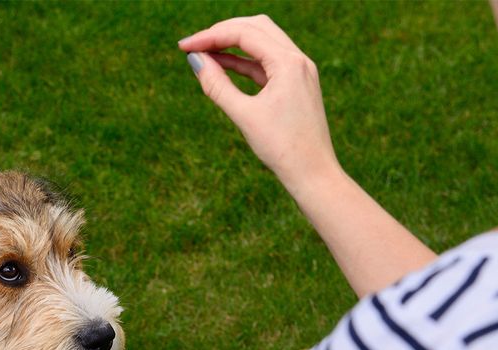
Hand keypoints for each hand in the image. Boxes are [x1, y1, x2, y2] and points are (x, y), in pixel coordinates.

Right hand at [179, 15, 339, 196]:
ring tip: (203, 54)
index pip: (244, 33)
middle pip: (255, 27)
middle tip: (193, 45)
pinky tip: (223, 65)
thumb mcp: (244, 115)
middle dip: (222, 32)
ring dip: (232, 44)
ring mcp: (299, 71)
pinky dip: (244, 61)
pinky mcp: (296, 84)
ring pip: (262, 42)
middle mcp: (298, 60)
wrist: (313, 174)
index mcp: (289, 63)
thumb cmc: (282, 148)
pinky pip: (266, 63)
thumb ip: (217, 85)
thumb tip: (195, 60)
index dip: (210, 36)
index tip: (183, 47)